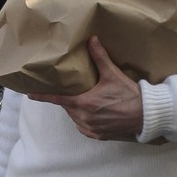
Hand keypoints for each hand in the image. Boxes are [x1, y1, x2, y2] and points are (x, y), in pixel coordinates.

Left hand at [28, 36, 143, 140]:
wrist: (146, 115)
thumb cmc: (129, 95)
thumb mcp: (112, 74)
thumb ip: (100, 57)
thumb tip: (92, 39)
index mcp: (84, 104)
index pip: (58, 99)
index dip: (43, 96)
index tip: (30, 95)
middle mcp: (84, 118)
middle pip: (68, 107)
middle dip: (70, 99)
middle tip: (78, 91)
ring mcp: (91, 129)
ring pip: (76, 118)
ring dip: (78, 110)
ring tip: (89, 101)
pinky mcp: (98, 136)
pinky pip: (85, 128)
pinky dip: (86, 120)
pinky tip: (95, 113)